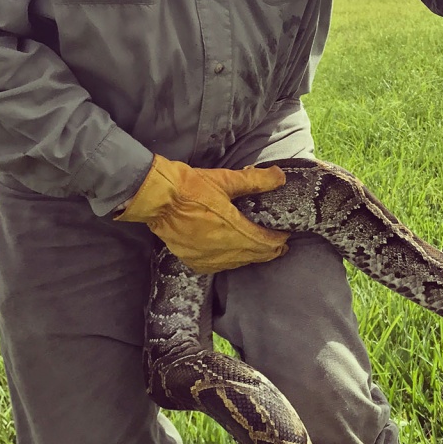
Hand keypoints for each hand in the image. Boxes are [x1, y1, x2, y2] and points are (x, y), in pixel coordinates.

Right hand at [116, 155, 288, 271]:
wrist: (157, 199)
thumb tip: (280, 176)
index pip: (265, 242)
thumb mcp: (225, 180)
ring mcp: (208, 258)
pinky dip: (232, 260)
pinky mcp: (194, 261)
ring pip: (239, 263)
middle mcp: (223, 250)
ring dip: (252, 256)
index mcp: (233, 230)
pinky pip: (220, 266)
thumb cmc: (190, 187)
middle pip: (255, 256)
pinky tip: (234, 254)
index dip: (279, 239)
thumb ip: (255, 180)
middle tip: (279, 244)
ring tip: (261, 248)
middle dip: (270, 250)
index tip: (285, 233)